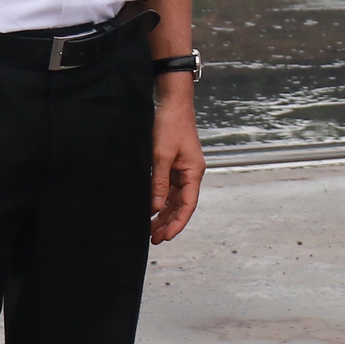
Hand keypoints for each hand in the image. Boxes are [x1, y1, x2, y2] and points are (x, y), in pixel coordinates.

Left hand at [149, 82, 205, 243]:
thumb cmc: (170, 126)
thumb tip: (154, 207)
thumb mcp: (161, 155)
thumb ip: (158, 182)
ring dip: (163, 214)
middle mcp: (190, 173)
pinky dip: (159, 201)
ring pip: (174, 199)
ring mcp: (182, 170)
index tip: (166, 237)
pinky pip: (167, 189)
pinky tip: (150, 210)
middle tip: (154, 239)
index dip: (178, 223)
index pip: (188, 204)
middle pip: (181, 205)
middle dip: (169, 222)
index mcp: (194, 171)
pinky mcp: (173, 165)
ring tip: (150, 230)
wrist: (171, 104)